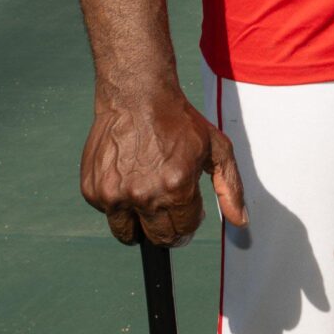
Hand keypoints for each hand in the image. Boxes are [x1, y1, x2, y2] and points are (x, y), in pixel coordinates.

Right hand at [81, 80, 247, 245]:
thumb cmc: (178, 121)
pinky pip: (108, 212)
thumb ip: (231, 188)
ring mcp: (114, 195)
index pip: (183, 231)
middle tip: (167, 202)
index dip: (188, 221)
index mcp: (176, 189)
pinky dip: (117, 202)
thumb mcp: (216, 148)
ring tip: (145, 191)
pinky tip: (127, 175)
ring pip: (127, 232)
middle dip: (166, 227)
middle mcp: (143, 196)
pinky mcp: (92, 190)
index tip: (186, 207)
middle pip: (157, 238)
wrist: (136, 95)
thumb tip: (241, 222)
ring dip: (138, 220)